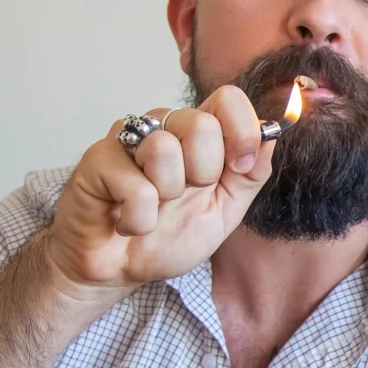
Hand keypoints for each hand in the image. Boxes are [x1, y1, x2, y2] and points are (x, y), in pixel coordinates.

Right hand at [41, 87, 273, 294]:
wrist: (120, 268)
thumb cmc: (169, 235)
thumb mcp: (225, 209)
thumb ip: (250, 174)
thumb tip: (271, 135)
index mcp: (197, 135)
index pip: (227, 99)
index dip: (243, 131)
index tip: (240, 167)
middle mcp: (162, 127)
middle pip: (201, 123)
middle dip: (204, 174)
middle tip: (183, 195)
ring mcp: (126, 139)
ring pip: (164, 149)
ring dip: (167, 195)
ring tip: (154, 207)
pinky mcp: (96, 160)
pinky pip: (135, 187)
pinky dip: (140, 219)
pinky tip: (128, 221)